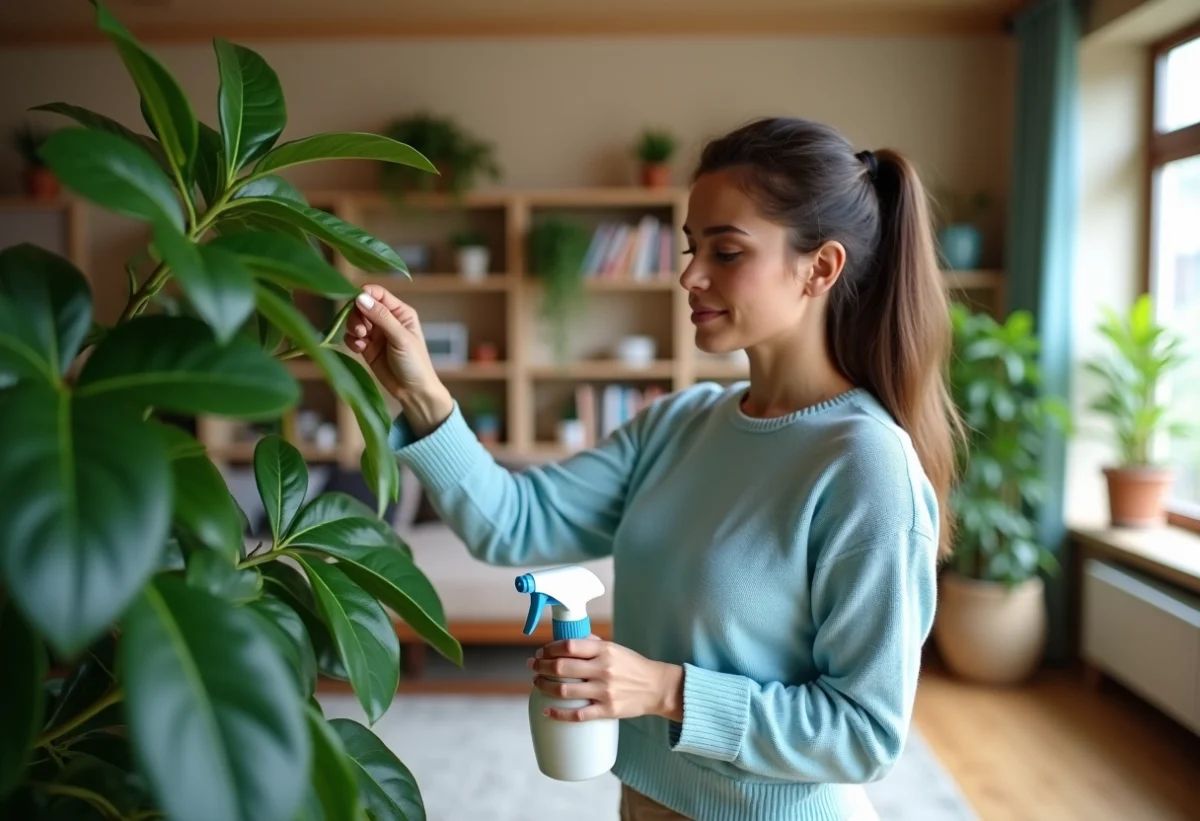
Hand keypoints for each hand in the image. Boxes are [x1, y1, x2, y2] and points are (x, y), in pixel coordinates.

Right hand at [343, 285, 451, 434]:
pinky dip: (352, 341)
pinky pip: (352, 337)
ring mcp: (376, 334)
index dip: (364, 295)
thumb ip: (381, 317)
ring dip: (353, 327)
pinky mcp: (367, 348)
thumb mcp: (401, 338)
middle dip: (356, 315)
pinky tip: (360, 350)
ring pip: (354, 321)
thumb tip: (361, 297)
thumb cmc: (415, 363)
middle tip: (361, 329)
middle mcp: (386, 320)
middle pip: (362, 306)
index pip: (377, 293)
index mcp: (400, 312)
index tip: (355, 303)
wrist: (413, 392)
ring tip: (361, 339)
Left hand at [528, 638, 683, 722]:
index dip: (549, 649)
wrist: (657, 687)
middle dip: (541, 667)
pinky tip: (547, 710)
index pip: (569, 646)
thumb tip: (569, 640)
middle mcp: (603, 669)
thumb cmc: (634, 666)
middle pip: (561, 668)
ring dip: (544, 686)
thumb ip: (593, 643)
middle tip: (533, 666)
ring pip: (565, 691)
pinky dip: (558, 714)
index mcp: (605, 650)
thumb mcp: (615, 648)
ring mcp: (605, 691)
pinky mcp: (608, 711)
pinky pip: (577, 715)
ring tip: (537, 683)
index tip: (541, 652)